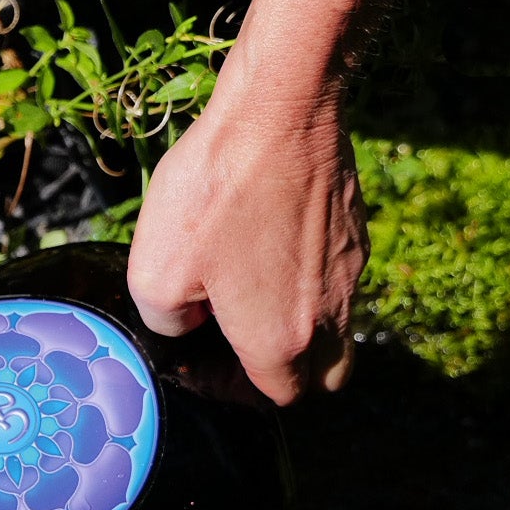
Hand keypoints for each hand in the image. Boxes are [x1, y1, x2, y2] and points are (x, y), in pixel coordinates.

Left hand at [128, 85, 366, 404]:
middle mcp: (331, 315)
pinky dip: (304, 280)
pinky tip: (262, 243)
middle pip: (321, 375)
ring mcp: (352, 272)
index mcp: (282, 340)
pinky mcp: (356, 231)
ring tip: (242, 287)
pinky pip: (335, 278)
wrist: (280, 112)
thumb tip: (184, 327)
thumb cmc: (215, 193)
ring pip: (333, 326)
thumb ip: (166, 324)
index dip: (235, 390)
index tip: (203, 361)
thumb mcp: (154, 272)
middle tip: (234, 341)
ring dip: (292, 323)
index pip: (279, 397)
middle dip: (280, 371)